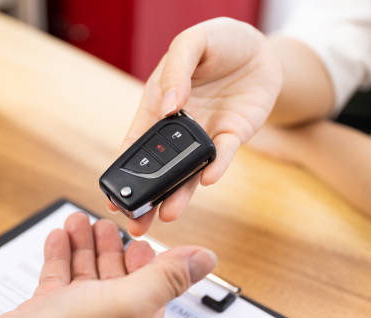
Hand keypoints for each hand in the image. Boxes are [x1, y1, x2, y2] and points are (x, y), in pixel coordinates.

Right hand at [0, 212, 216, 317]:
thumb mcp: (130, 301)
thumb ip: (167, 277)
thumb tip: (205, 259)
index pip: (150, 282)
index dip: (143, 253)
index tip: (136, 229)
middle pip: (116, 273)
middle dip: (110, 243)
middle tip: (105, 220)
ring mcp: (76, 317)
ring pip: (85, 272)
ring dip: (84, 244)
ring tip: (80, 220)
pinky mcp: (47, 312)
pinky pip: (59, 277)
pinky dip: (60, 254)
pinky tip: (60, 237)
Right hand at [111, 17, 282, 235]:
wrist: (259, 47)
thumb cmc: (217, 42)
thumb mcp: (190, 43)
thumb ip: (175, 70)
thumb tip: (169, 106)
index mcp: (156, 107)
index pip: (134, 143)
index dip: (122, 171)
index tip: (111, 199)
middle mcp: (177, 128)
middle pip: (158, 168)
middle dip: (147, 197)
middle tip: (136, 222)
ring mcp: (204, 135)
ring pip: (188, 172)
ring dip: (178, 194)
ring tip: (167, 214)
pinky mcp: (232, 135)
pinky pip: (223, 155)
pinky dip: (215, 167)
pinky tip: (206, 179)